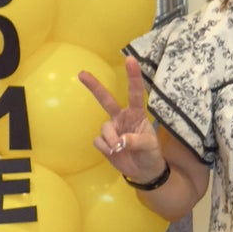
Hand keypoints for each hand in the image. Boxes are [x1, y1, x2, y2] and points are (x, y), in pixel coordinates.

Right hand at [79, 56, 164, 182]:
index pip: (135, 93)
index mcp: (136, 114)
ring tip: (120, 149)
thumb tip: (120, 141)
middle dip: (94, 86)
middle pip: (106, 99)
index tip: (130, 59)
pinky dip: (106, 149)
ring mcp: (111, 128)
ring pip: (104, 129)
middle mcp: (122, 118)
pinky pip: (98, 141)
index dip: (133, 76)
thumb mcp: (149, 147)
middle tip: (81, 74)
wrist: (143, 172)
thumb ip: (136, 141)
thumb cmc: (150, 154)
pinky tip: (114, 153)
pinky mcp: (103, 141)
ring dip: (111, 140)